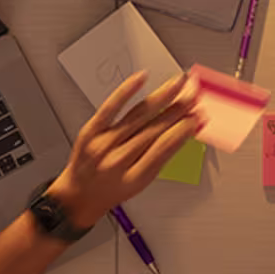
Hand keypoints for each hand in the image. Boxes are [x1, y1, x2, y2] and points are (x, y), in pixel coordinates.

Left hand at [47, 71, 198, 225]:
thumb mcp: (141, 182)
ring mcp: (103, 144)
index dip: (184, 130)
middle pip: (155, 129)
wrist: (78, 195)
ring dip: (161, 96)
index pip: (164, 147)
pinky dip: (126, 90)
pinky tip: (141, 78)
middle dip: (178, 109)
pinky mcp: (90, 130)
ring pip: (138, 115)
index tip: (196, 117)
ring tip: (177, 84)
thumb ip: (161, 156)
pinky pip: (111, 107)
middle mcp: (118, 160)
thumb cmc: (110, 189)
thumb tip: (184, 131)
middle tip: (193, 96)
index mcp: (134, 177)